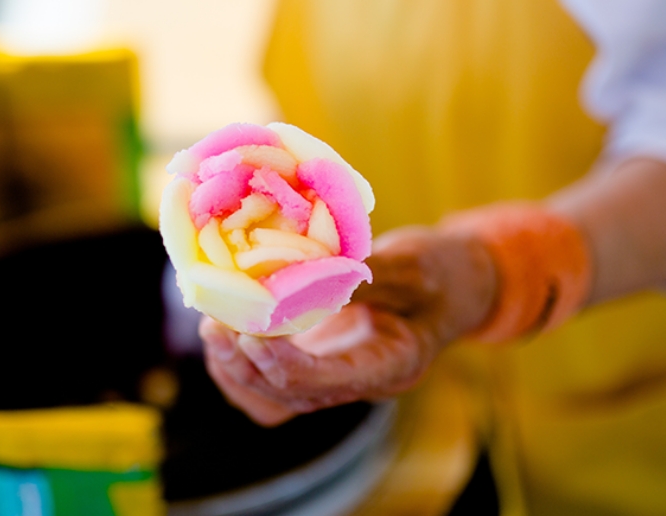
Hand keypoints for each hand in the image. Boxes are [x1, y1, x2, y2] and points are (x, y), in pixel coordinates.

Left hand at [200, 226, 496, 425]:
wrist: (454, 285)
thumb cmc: (443, 272)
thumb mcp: (416, 265)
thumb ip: (368, 275)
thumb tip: (312, 274)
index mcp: (392, 365)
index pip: (330, 382)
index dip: (285, 364)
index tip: (251, 331)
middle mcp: (360, 382)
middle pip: (293, 397)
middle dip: (249, 364)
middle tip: (217, 323)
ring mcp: (336, 377)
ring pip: (274, 400)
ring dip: (236, 369)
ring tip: (212, 326)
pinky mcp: (317, 362)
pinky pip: (269, 386)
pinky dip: (239, 365)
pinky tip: (223, 330)